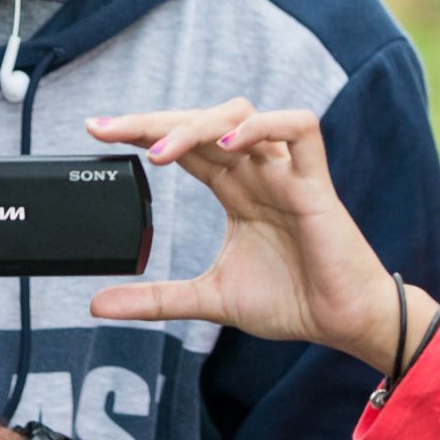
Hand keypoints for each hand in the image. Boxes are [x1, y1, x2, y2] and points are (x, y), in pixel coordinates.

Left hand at [85, 101, 419, 372]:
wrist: (343, 324)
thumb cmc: (292, 301)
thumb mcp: (209, 299)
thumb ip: (155, 298)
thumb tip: (96, 305)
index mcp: (236, 190)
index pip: (183, 144)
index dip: (142, 131)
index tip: (97, 131)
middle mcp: (258, 172)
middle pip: (203, 121)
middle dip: (155, 120)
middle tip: (110, 129)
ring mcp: (287, 172)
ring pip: (242, 114)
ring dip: (199, 124)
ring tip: (163, 152)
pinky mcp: (316, 183)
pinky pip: (300, 128)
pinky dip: (263, 126)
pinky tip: (229, 143)